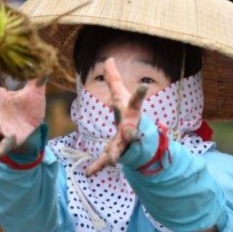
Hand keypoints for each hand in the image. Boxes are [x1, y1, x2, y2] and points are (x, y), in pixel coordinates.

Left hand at [84, 58, 146, 176]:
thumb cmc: (128, 113)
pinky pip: (105, 160)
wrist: (138, 139)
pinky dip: (97, 166)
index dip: (141, 93)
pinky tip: (88, 173)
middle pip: (132, 130)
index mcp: (131, 113)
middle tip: (132, 132)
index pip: (137, 100)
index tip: (144, 86)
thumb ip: (114, 79)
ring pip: (120, 148)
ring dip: (116, 153)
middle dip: (132, 132)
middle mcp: (130, 128)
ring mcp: (124, 143)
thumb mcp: (121, 95)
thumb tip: (108, 58)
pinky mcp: (116, 153)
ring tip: (113, 160)